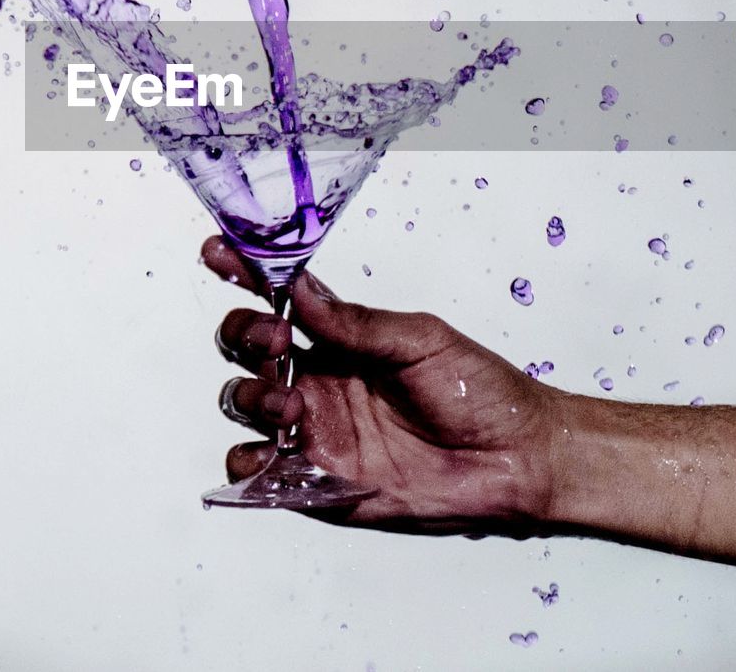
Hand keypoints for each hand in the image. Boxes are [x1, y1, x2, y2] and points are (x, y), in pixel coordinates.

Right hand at [205, 236, 564, 533]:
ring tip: (290, 404)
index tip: (219, 253)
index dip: (242, 273)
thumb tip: (298, 290)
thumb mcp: (420, 340)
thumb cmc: (479, 391)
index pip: (277, 299)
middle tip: (276, 340)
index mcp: (337, 339)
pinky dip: (247, 467)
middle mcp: (317, 380)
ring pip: (243, 404)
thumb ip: (355, 323)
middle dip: (244, 336)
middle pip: (244, 348)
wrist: (516, 460)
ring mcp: (314, 430)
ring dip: (248, 397)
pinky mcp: (318, 482)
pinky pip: (260, 476)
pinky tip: (270, 457)